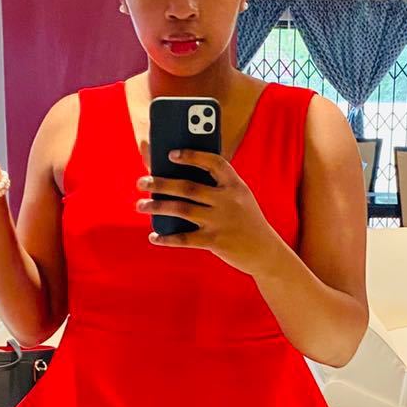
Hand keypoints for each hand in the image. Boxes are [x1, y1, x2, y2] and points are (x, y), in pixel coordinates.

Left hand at [134, 141, 281, 276]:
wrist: (265, 252)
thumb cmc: (246, 221)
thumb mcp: (240, 198)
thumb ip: (218, 188)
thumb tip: (178, 181)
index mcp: (235, 185)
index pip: (214, 162)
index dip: (192, 155)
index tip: (171, 154)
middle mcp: (228, 200)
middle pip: (188, 187)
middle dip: (161, 183)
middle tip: (142, 181)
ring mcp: (221, 221)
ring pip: (181, 209)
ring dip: (157, 206)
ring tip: (140, 205)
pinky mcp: (215, 241)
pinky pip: (184, 238)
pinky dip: (167, 238)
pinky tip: (154, 236)